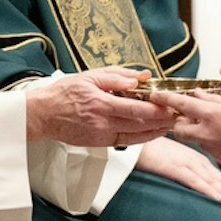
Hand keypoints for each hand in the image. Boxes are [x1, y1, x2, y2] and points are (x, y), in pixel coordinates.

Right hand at [26, 67, 174, 146]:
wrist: (42, 115)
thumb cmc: (64, 93)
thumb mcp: (90, 76)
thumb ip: (117, 76)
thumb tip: (141, 76)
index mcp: (101, 103)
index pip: (136, 108)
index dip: (157, 107)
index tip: (171, 102)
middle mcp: (103, 122)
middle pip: (140, 124)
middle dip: (162, 120)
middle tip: (178, 113)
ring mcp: (101, 135)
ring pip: (136, 136)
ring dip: (156, 130)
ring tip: (171, 123)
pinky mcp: (100, 143)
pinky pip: (126, 142)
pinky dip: (142, 137)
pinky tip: (153, 131)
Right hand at [135, 136, 220, 205]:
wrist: (135, 138)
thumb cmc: (152, 148)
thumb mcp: (174, 156)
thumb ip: (186, 166)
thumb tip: (195, 179)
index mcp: (196, 158)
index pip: (218, 174)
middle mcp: (195, 160)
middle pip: (219, 178)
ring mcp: (186, 163)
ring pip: (211, 180)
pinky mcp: (175, 167)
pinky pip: (194, 181)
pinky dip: (207, 189)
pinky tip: (218, 198)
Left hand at [150, 90, 220, 169]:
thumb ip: (213, 99)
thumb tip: (196, 94)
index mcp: (210, 115)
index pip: (180, 104)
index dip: (164, 99)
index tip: (154, 95)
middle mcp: (206, 132)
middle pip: (180, 128)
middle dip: (179, 122)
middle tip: (184, 114)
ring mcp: (212, 147)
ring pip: (195, 138)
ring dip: (196, 130)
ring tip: (211, 123)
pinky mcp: (220, 157)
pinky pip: (209, 146)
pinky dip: (211, 139)